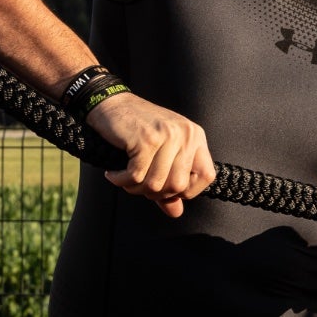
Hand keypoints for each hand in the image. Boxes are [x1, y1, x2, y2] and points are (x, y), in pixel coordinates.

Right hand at [87, 93, 215, 217]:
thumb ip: (169, 184)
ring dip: (135, 189)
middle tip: (138, 184)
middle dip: (155, 193)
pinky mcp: (145, 140)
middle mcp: (185, 135)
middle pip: (178, 185)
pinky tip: (113, 174)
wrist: (109, 103)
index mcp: (195, 137)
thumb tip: (176, 213)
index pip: (206, 176)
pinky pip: (136, 176)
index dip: (187, 191)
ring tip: (124, 179)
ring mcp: (166, 136)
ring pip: (156, 184)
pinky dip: (121, 181)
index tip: (166, 189)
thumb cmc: (135, 129)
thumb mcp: (160, 154)